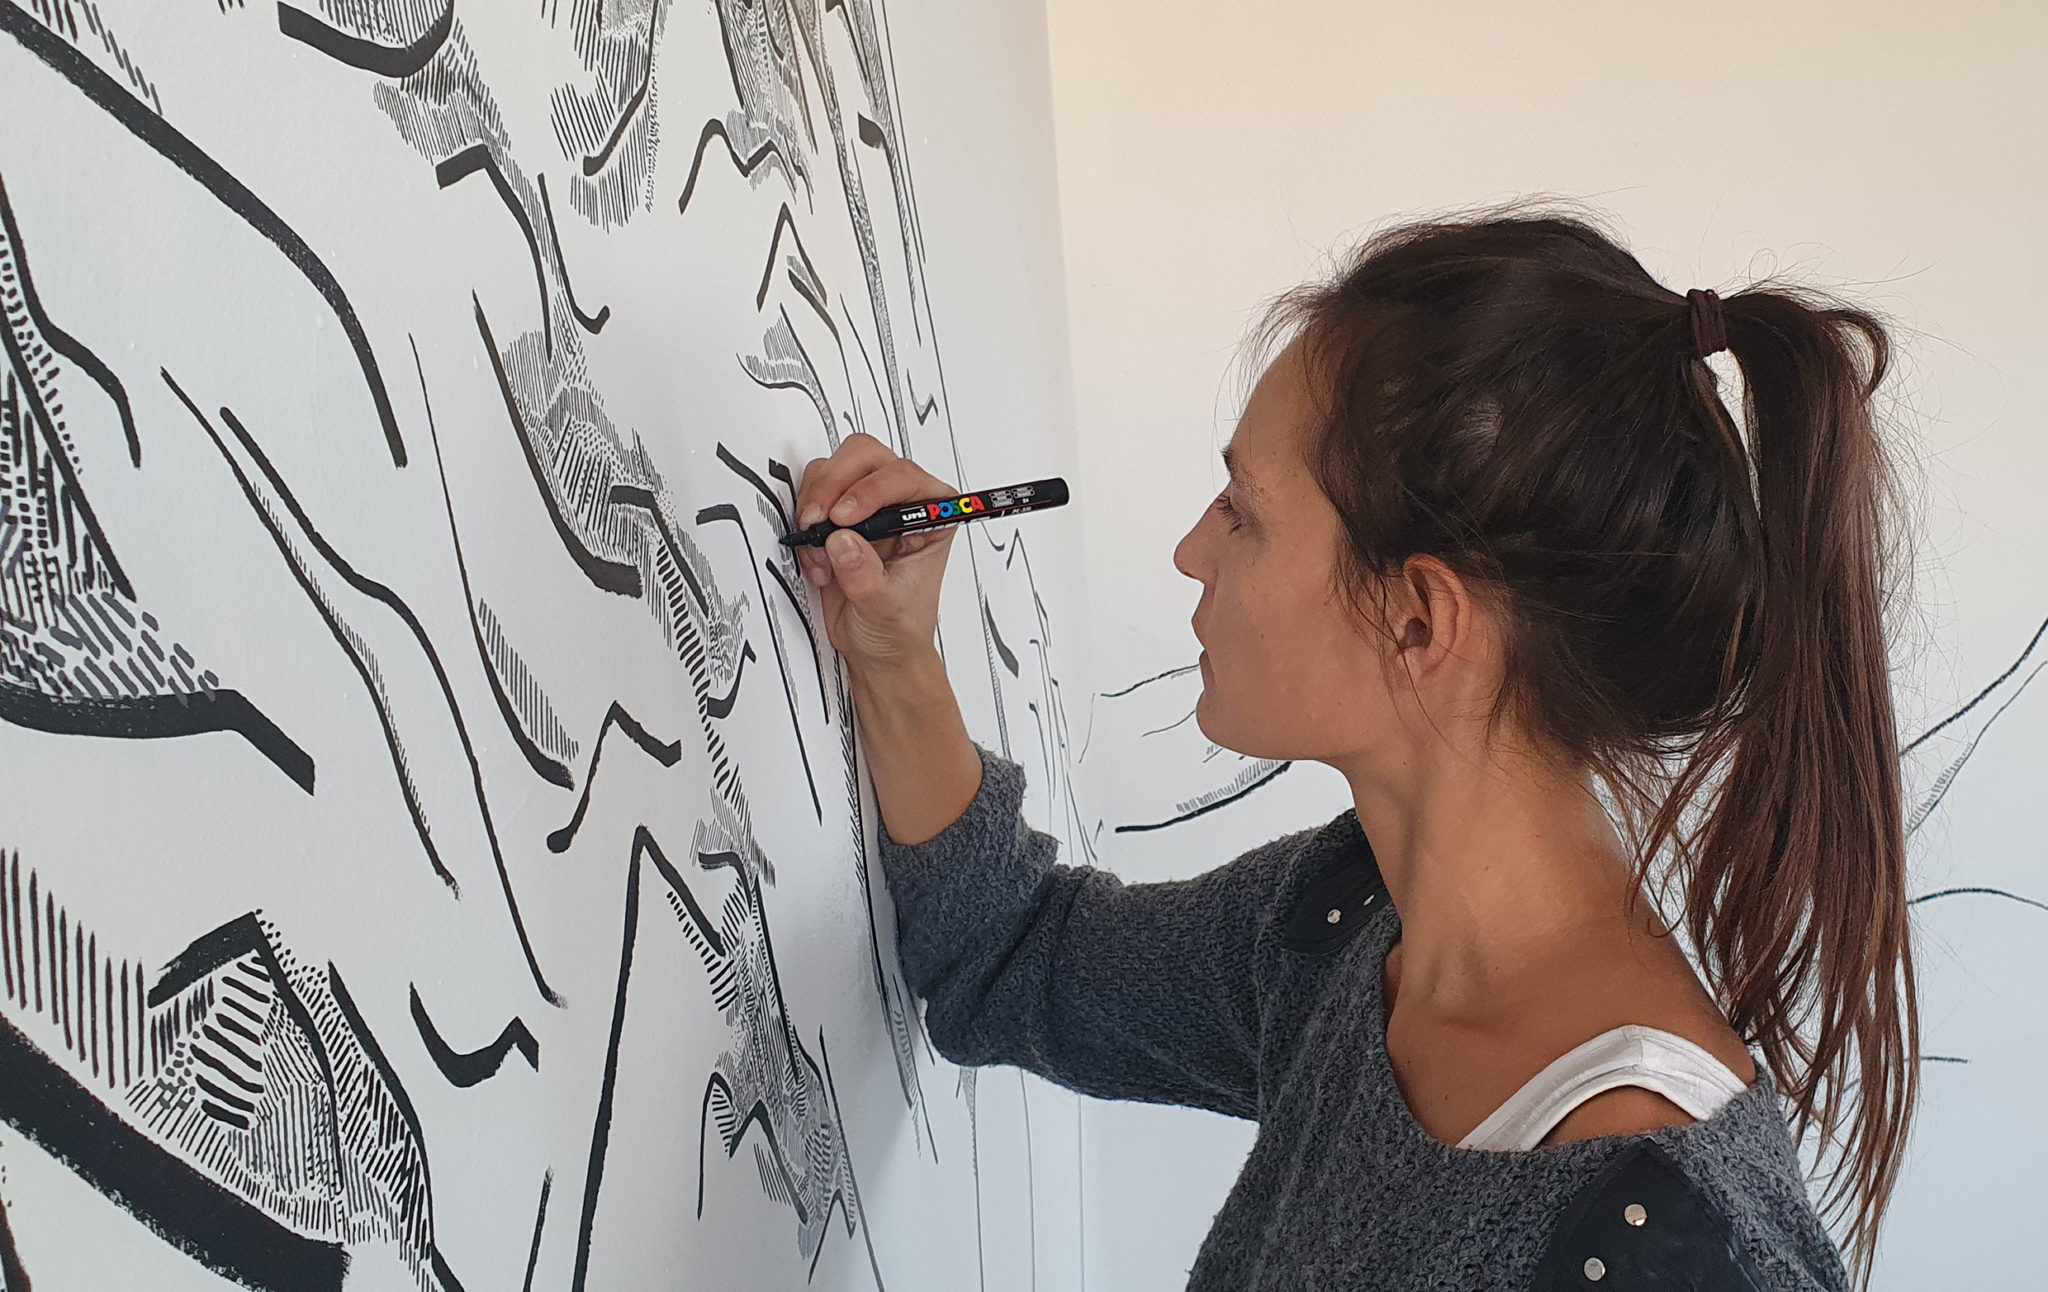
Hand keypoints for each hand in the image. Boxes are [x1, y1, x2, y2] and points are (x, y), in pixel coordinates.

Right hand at [793, 433, 957, 674]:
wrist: (877, 648)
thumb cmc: (899, 627)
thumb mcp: (886, 606)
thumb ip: (864, 574)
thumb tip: (842, 541)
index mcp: (932, 513)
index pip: (902, 476)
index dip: (869, 490)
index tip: (844, 518)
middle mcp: (901, 502)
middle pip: (865, 457)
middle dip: (835, 486)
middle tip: (820, 521)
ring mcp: (867, 504)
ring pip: (834, 468)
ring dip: (817, 506)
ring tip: (822, 552)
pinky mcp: (836, 515)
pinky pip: (812, 495)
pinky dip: (806, 523)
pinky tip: (818, 558)